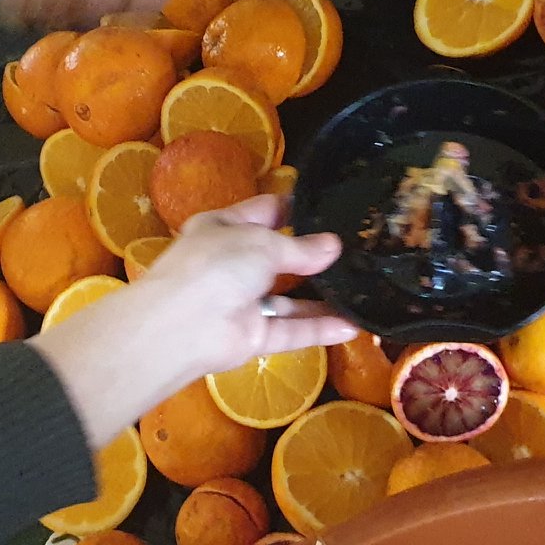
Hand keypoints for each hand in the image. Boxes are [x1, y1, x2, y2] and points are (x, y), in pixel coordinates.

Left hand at [29, 196, 356, 447]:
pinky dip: (318, 328)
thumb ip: (299, 247)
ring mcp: (242, 303)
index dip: (294, 208)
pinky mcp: (252, 337)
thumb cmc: (216, 266)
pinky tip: (353, 326)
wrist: (181, 326)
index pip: (263, 211)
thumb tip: (333, 246)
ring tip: (362, 289)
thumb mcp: (261, 243)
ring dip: (322, 298)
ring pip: (288, 300)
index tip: (331, 208)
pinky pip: (290, 331)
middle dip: (313, 255)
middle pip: (278, 257)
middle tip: (357, 250)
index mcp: (223, 228)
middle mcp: (232, 264)